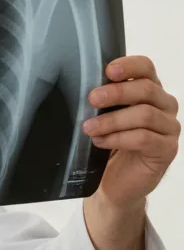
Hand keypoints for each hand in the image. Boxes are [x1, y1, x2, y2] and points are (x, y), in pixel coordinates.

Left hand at [83, 56, 179, 208]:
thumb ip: (101, 101)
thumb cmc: (109, 145)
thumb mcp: (103, 117)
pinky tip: (101, 142)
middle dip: (116, 93)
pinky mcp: (166, 150)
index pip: (147, 68)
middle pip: (147, 89)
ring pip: (145, 114)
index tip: (108, 71)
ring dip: (112, 120)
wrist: (114, 183)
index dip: (130, 65)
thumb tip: (81, 86)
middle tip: (92, 99)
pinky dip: (119, 138)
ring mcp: (169, 128)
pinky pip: (145, 138)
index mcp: (149, 92)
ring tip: (89, 128)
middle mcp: (164, 106)